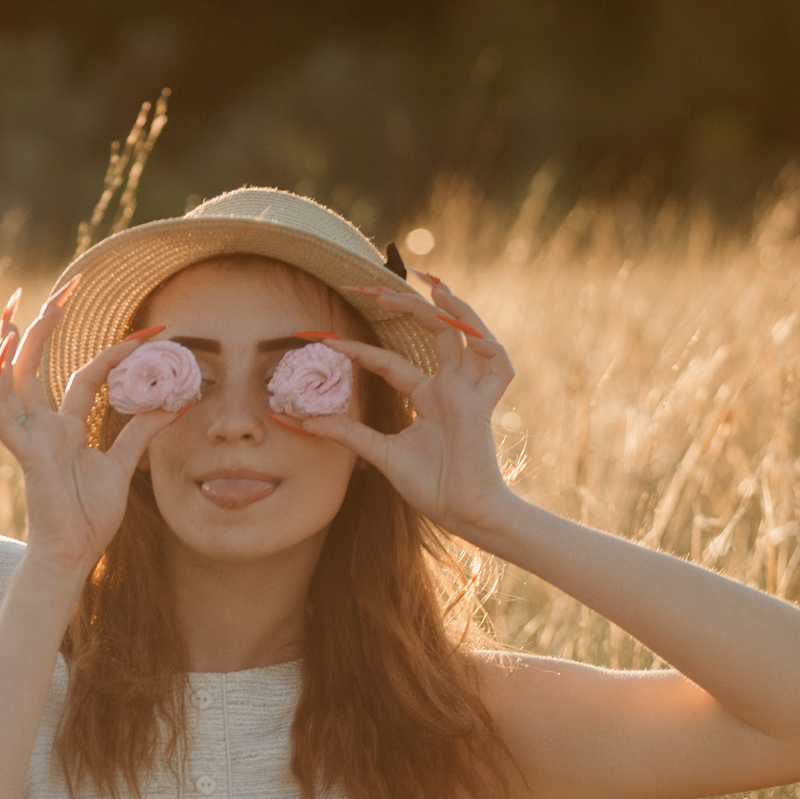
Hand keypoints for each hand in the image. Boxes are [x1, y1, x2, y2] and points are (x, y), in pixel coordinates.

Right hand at [0, 284, 185, 573]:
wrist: (73, 551)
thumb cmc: (90, 516)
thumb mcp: (123, 465)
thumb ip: (142, 431)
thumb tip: (174, 401)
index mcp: (65, 426)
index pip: (89, 374)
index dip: (121, 351)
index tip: (158, 332)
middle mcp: (43, 425)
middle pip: (38, 364)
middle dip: (46, 325)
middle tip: (63, 288)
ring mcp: (29, 436)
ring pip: (14, 380)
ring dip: (17, 347)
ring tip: (27, 312)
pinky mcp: (22, 452)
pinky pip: (3, 414)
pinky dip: (1, 387)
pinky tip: (7, 359)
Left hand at [307, 274, 518, 537]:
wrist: (462, 513)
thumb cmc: (430, 485)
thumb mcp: (379, 452)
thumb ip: (346, 433)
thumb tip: (300, 421)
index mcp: (428, 396)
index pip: (389, 362)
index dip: (359, 350)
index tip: (325, 341)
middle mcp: (450, 387)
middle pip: (434, 333)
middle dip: (410, 307)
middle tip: (376, 289)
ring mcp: (469, 392)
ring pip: (467, 336)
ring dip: (453, 309)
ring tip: (431, 286)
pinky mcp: (484, 405)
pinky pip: (499, 367)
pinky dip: (490, 347)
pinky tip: (472, 334)